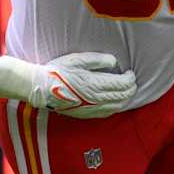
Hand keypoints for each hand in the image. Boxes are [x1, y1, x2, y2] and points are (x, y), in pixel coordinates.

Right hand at [0, 52, 136, 117]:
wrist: (42, 88)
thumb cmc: (59, 71)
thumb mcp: (78, 60)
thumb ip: (98, 60)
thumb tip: (114, 62)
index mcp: (95, 84)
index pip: (122, 84)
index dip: (130, 78)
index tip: (130, 72)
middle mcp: (96, 99)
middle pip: (123, 96)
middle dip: (131, 89)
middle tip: (132, 81)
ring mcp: (92, 108)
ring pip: (117, 106)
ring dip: (126, 99)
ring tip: (127, 91)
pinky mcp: (86, 114)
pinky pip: (108, 113)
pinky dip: (116, 107)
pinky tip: (116, 102)